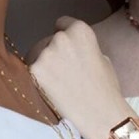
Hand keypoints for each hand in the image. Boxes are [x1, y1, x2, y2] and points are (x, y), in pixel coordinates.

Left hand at [29, 18, 131, 138]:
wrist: (101, 115)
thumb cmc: (106, 90)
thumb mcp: (102, 58)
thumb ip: (83, 47)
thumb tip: (72, 48)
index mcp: (81, 31)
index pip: (62, 23)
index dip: (65, 35)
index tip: (66, 48)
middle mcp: (61, 38)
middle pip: (48, 40)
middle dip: (54, 52)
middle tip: (64, 72)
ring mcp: (46, 54)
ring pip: (38, 54)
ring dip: (44, 65)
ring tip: (60, 84)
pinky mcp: (34, 71)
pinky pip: (32, 70)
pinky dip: (38, 78)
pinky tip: (53, 90)